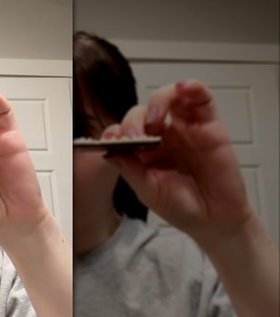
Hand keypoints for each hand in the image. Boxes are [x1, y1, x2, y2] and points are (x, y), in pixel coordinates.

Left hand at [102, 79, 254, 246]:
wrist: (215, 219)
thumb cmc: (182, 206)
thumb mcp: (150, 193)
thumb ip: (131, 172)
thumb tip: (111, 152)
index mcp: (142, 152)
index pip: (124, 131)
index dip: (116, 131)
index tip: (112, 138)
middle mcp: (162, 136)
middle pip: (143, 112)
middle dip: (135, 121)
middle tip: (136, 137)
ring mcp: (185, 128)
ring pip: (170, 98)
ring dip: (159, 101)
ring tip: (157, 118)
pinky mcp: (209, 125)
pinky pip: (202, 99)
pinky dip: (194, 88)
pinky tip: (185, 88)